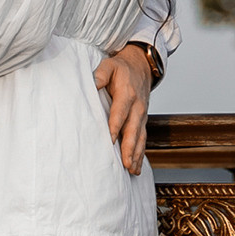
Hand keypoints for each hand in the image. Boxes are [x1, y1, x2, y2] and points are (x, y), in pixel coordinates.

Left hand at [96, 43, 154, 174]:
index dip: (115, 125)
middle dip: (129, 147)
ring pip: (140, 137)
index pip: (120, 112)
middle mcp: (137, 107)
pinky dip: (141, 154)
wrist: (141, 66)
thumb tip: (92, 84)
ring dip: (136, 154)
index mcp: (127, 93)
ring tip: (132, 169)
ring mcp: (141, 116)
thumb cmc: (122, 69)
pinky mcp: (142, 122)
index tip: (110, 139)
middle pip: (133, 129)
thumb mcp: (109, 66)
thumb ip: (100, 75)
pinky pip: (143, 139)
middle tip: (125, 163)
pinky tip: (136, 167)